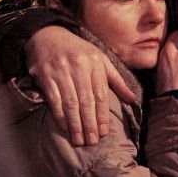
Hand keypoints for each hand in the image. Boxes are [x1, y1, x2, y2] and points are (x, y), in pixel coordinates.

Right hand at [26, 26, 136, 144]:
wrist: (46, 34)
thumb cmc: (77, 50)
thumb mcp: (100, 59)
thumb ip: (116, 80)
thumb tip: (132, 99)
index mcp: (95, 63)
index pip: (101, 94)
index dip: (103, 115)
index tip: (104, 132)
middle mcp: (78, 66)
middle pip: (86, 100)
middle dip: (90, 123)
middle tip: (92, 141)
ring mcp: (61, 70)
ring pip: (70, 102)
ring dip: (75, 123)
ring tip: (79, 140)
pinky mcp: (45, 75)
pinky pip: (53, 98)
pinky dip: (59, 114)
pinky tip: (64, 126)